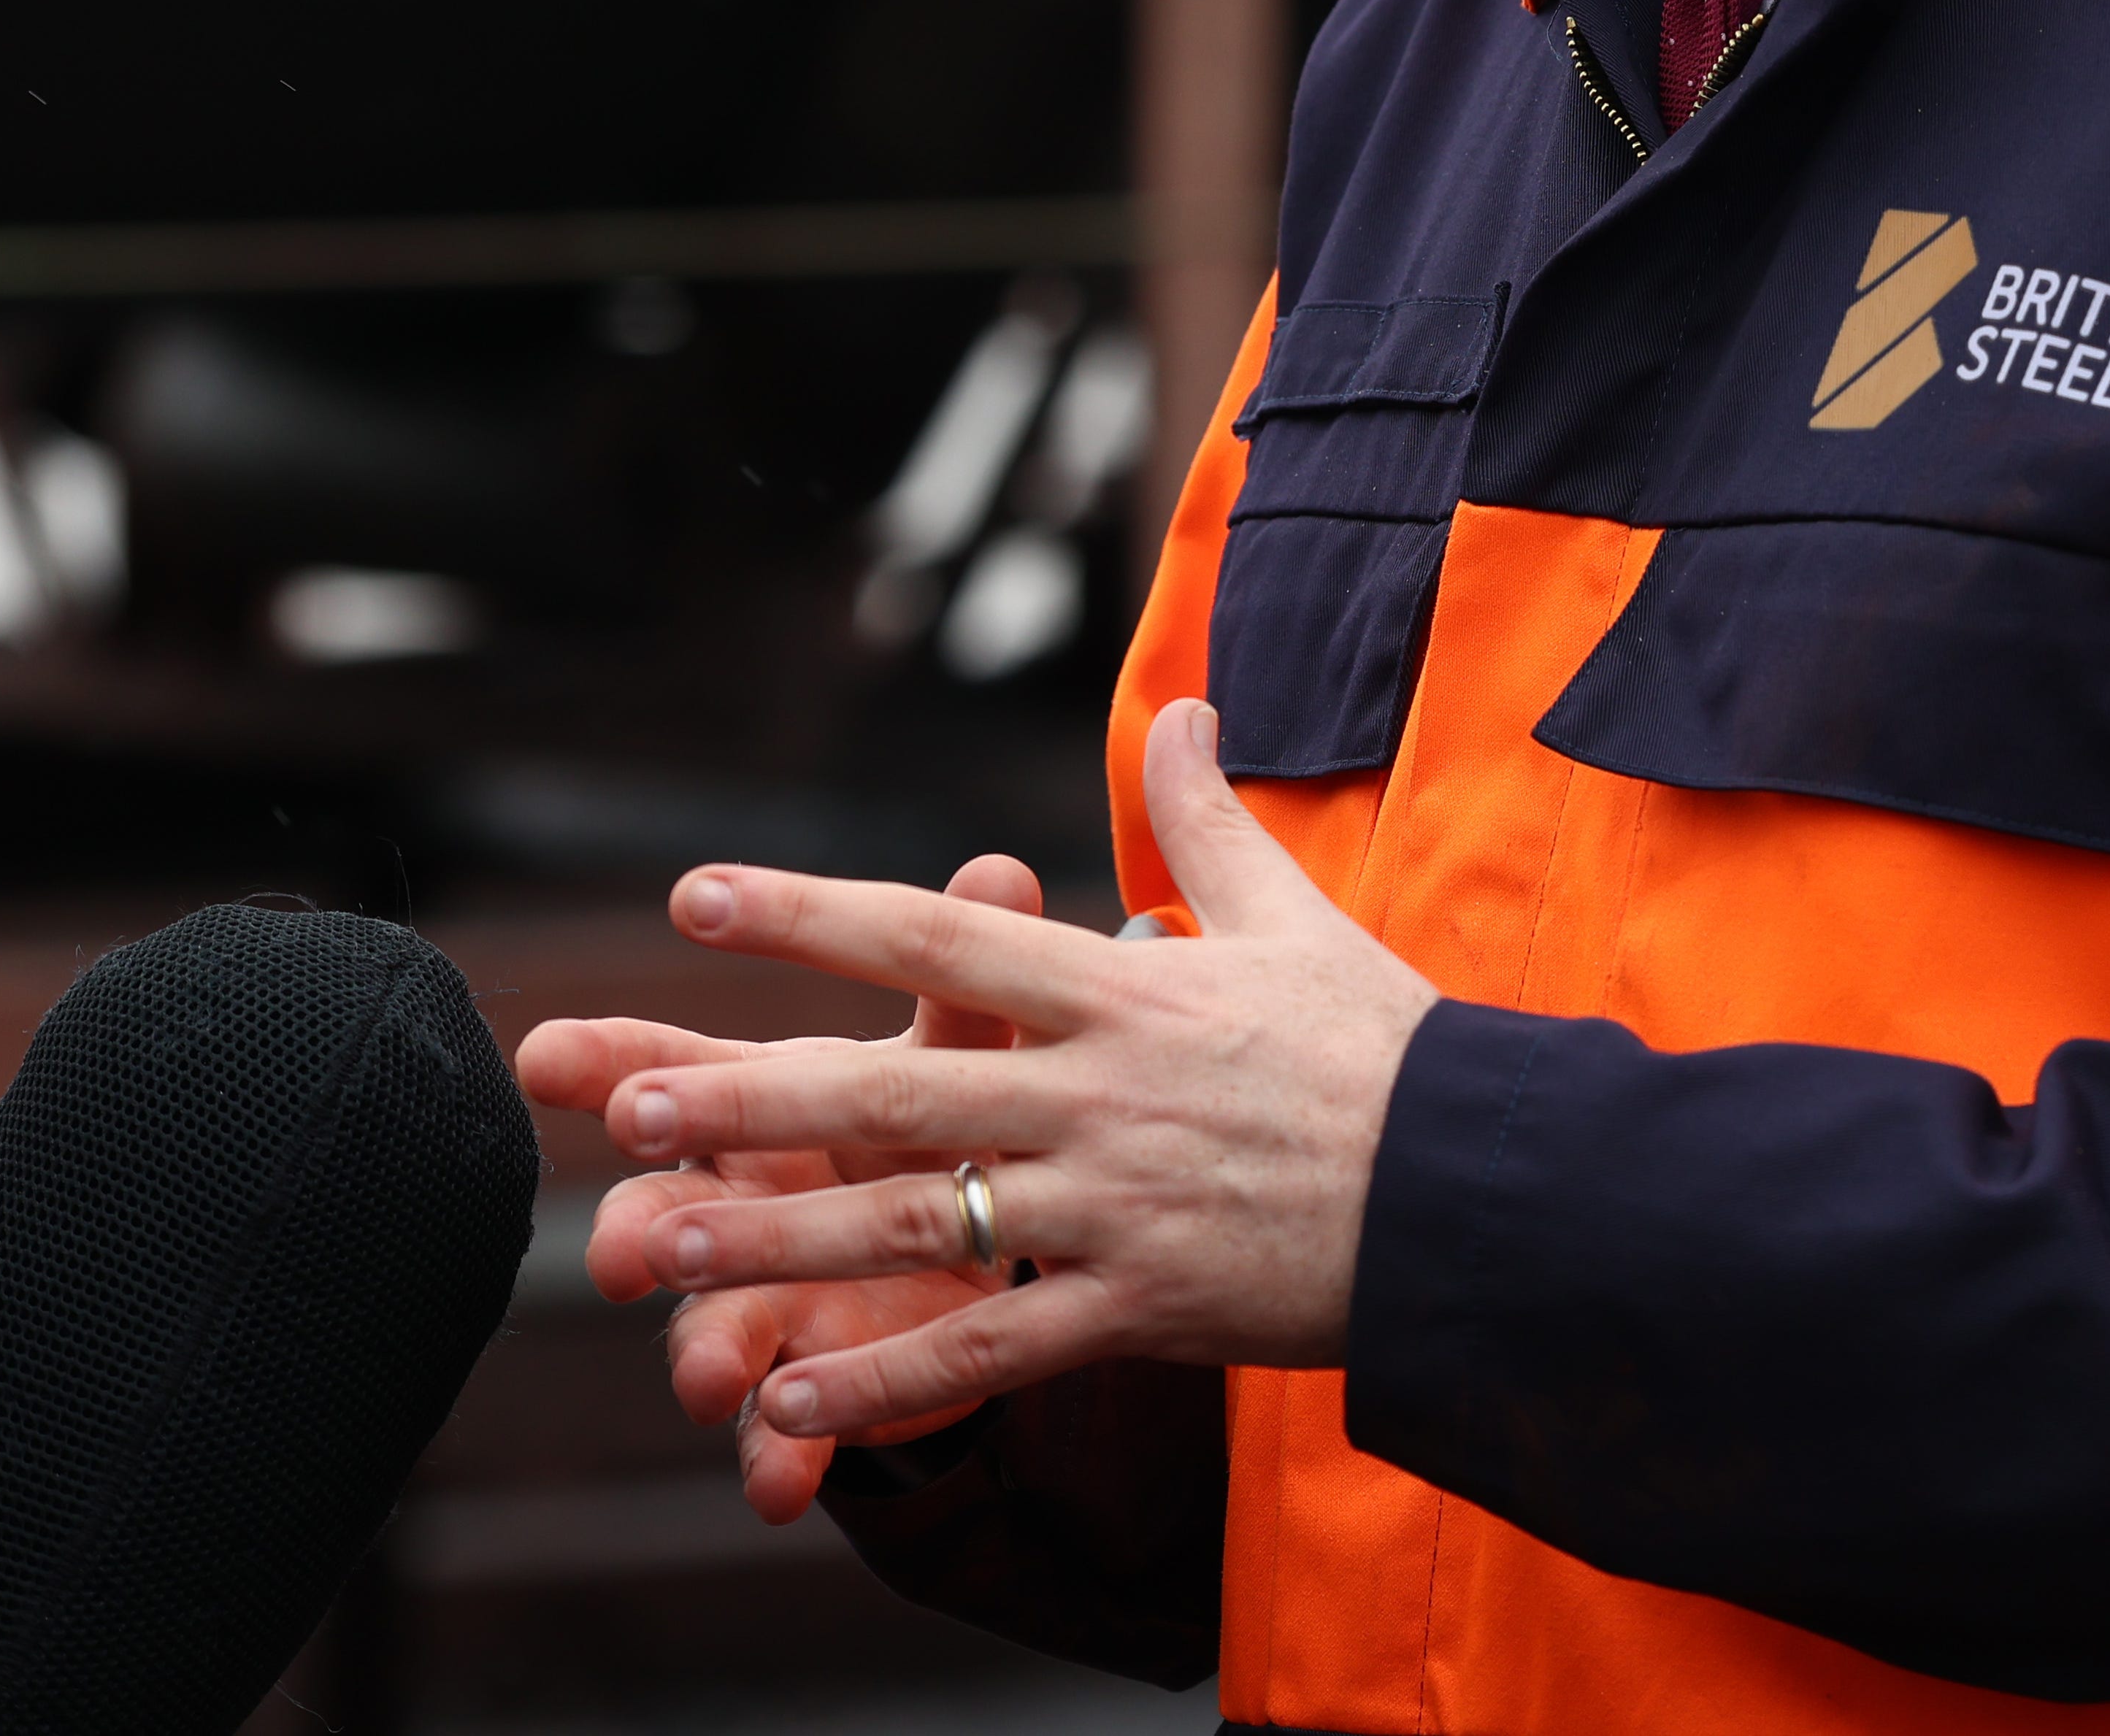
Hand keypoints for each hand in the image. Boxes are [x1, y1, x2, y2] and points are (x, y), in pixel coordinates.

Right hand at [524, 851, 1047, 1521]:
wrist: (990, 1230)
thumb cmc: (950, 1108)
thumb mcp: (963, 1044)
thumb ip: (969, 974)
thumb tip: (1000, 869)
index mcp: (761, 1098)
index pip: (665, 1068)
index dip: (604, 1060)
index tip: (547, 1054)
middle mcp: (740, 1198)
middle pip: (659, 1210)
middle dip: (638, 1229)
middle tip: (622, 1248)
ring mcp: (767, 1294)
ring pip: (708, 1324)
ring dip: (699, 1351)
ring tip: (705, 1375)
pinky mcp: (814, 1380)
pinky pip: (782, 1430)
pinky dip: (779, 1456)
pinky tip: (782, 1486)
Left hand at [555, 696, 1436, 1446]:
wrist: (1484, 1187)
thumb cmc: (1390, 1047)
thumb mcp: (1299, 915)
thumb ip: (1213, 817)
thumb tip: (1186, 703)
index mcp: (1126, 988)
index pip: (939, 934)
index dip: (812, 914)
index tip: (694, 899)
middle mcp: (1102, 1091)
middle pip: (896, 1085)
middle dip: (750, 1093)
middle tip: (624, 1101)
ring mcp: (1116, 1203)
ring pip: (917, 1222)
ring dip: (777, 1238)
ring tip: (659, 1247)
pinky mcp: (1144, 1305)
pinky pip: (994, 1346)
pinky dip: (889, 1380)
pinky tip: (790, 1405)